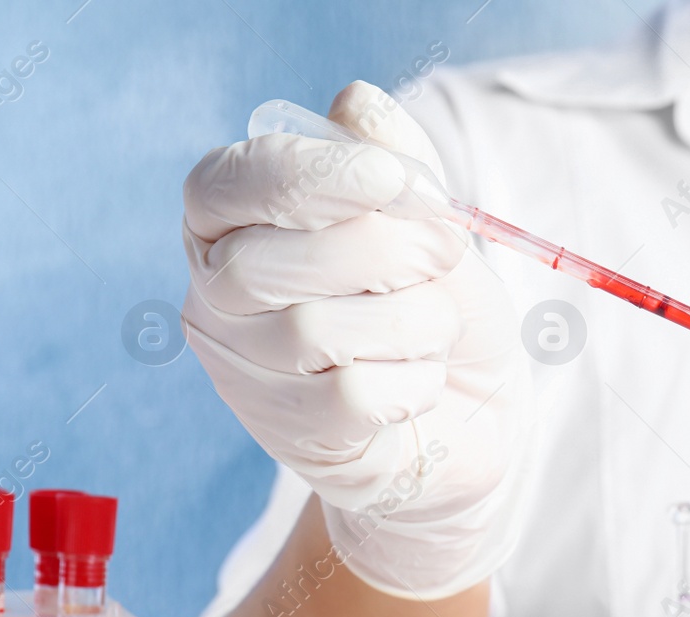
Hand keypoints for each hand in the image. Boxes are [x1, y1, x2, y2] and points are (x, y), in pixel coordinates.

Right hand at [181, 81, 527, 599]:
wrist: (472, 417)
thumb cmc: (432, 308)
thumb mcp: (426, 225)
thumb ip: (396, 163)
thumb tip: (356, 105)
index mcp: (231, 226)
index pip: (224, 186)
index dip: (308, 174)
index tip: (394, 178)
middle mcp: (217, 299)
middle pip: (266, 262)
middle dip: (382, 250)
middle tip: (443, 257)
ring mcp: (248, 375)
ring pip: (313, 331)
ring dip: (412, 320)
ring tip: (436, 327)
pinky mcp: (296, 437)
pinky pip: (351, 395)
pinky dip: (414, 380)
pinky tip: (423, 380)